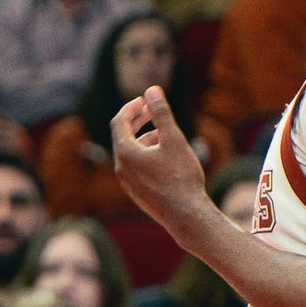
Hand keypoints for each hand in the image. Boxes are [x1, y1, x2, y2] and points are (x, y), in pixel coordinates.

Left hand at [111, 86, 210, 231]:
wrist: (186, 217)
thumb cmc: (181, 177)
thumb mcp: (173, 140)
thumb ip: (161, 113)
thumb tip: (151, 90)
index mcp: (125, 153)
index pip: (119, 121)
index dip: (132, 107)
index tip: (146, 99)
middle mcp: (121, 168)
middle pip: (123, 136)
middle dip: (136, 120)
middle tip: (151, 109)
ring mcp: (127, 183)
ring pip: (131, 153)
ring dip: (145, 138)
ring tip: (165, 133)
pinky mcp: (136, 193)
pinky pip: (136, 167)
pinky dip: (146, 155)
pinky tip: (167, 156)